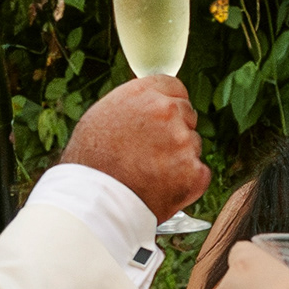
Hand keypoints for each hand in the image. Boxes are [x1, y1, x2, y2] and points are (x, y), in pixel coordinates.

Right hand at [60, 73, 208, 220]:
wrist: (93, 201)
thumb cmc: (90, 162)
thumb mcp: (102, 116)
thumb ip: (133, 106)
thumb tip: (148, 105)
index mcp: (143, 94)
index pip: (174, 87)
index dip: (168, 104)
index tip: (164, 117)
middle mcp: (166, 112)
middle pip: (187, 113)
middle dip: (176, 129)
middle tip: (154, 151)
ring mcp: (183, 141)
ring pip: (193, 144)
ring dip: (180, 156)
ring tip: (151, 173)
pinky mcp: (194, 171)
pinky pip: (199, 172)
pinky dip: (186, 182)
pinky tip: (162, 187)